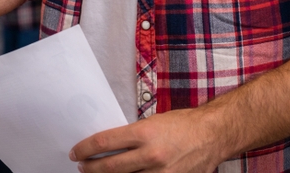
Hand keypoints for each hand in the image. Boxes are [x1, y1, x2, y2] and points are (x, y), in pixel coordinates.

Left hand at [70, 108, 225, 172]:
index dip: (85, 149)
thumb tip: (108, 146)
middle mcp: (151, 155)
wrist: (213, 135)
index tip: (76, 152)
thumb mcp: (152, 122)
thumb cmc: (182, 124)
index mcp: (144, 133)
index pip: (104, 143)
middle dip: (91, 168)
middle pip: (110, 167)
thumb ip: (132, 136)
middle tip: (82, 166)